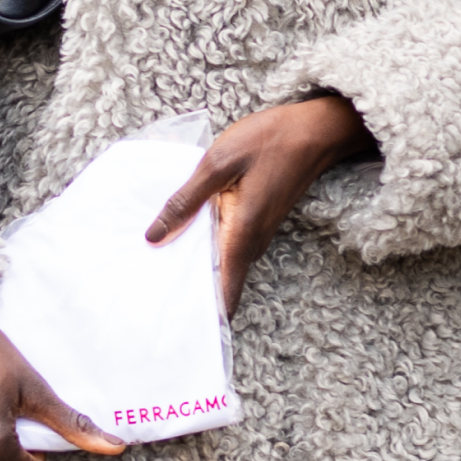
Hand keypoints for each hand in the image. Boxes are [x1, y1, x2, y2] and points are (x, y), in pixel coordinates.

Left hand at [148, 94, 379, 317]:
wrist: (314, 131)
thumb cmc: (268, 141)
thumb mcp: (218, 163)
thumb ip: (185, 201)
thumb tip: (154, 238)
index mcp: (241, 236)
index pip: (224, 294)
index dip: (203, 317)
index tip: (173, 329)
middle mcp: (251, 245)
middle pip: (218, 285)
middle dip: (187, 295)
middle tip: (146, 299)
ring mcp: (254, 236)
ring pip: (220, 266)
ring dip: (192, 270)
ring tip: (150, 271)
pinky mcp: (254, 224)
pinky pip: (225, 248)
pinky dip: (202, 248)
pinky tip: (176, 236)